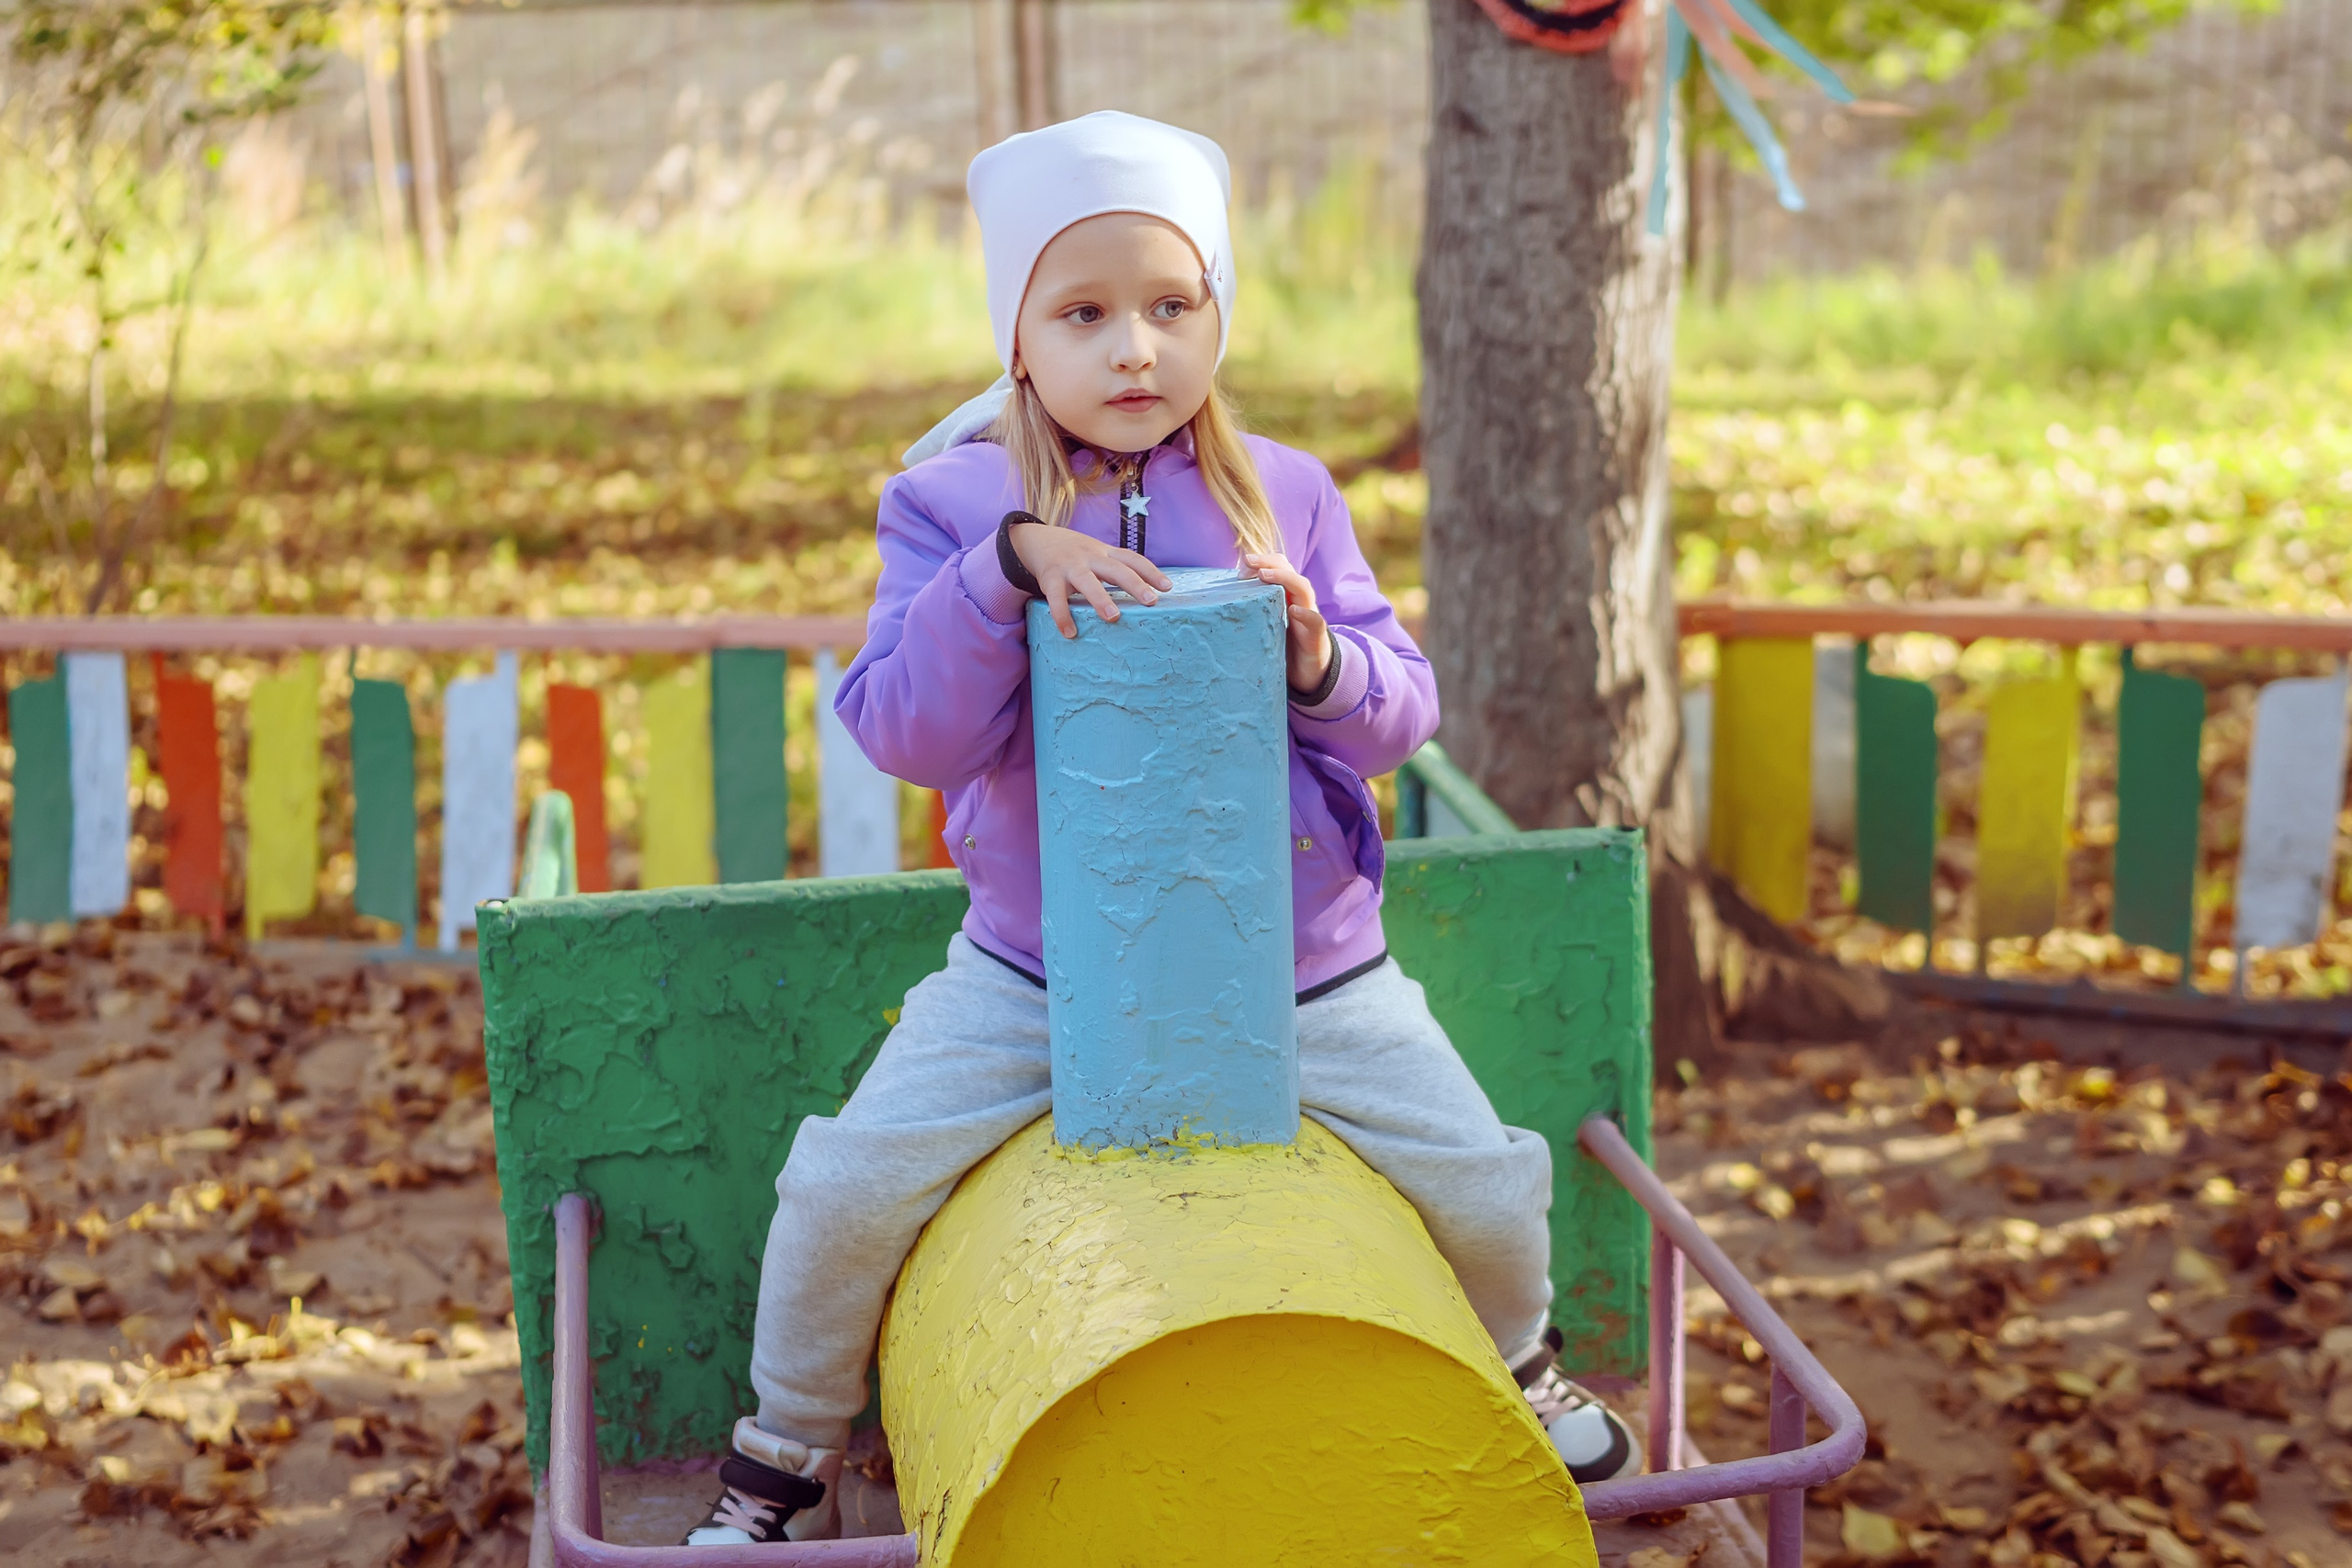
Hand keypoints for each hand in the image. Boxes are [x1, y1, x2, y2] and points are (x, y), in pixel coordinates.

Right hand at [1010, 522, 1172, 638]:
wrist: (1038, 539)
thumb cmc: (1076, 555)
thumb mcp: (1097, 555)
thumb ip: (1116, 569)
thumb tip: (1146, 594)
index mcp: (1105, 552)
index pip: (1132, 559)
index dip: (1151, 572)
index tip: (1168, 587)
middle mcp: (1090, 556)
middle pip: (1115, 569)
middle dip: (1134, 584)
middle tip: (1151, 601)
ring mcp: (1070, 566)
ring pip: (1087, 581)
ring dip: (1100, 598)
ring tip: (1113, 617)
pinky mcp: (1050, 577)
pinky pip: (1055, 598)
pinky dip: (1062, 615)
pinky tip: (1070, 632)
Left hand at [1244, 553, 1331, 692]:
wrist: (1309, 672)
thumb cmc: (1282, 645)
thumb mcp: (1264, 624)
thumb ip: (1251, 611)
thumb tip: (1217, 604)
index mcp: (1286, 595)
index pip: (1278, 567)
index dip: (1262, 561)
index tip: (1242, 565)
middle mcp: (1299, 600)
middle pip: (1289, 570)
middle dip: (1268, 562)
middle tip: (1247, 560)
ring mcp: (1310, 616)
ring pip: (1303, 588)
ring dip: (1284, 578)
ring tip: (1264, 575)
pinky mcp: (1316, 636)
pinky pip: (1316, 621)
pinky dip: (1306, 614)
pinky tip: (1294, 610)